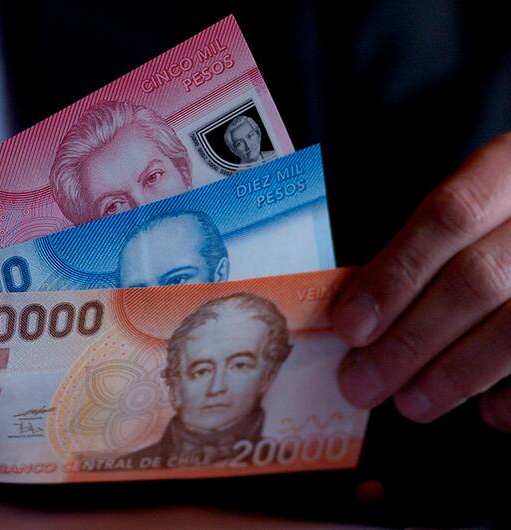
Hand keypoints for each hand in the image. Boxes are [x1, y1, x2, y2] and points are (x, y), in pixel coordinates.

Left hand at [331, 133, 510, 430]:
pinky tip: (490, 414)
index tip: (350, 325)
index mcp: (510, 168)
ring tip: (410, 404)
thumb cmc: (500, 217)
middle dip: (411, 341)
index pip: (451, 214)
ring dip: (457, 374)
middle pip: (479, 279)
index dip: (396, 273)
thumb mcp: (470, 203)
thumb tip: (357, 316)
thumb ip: (423, 246)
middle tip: (360, 384)